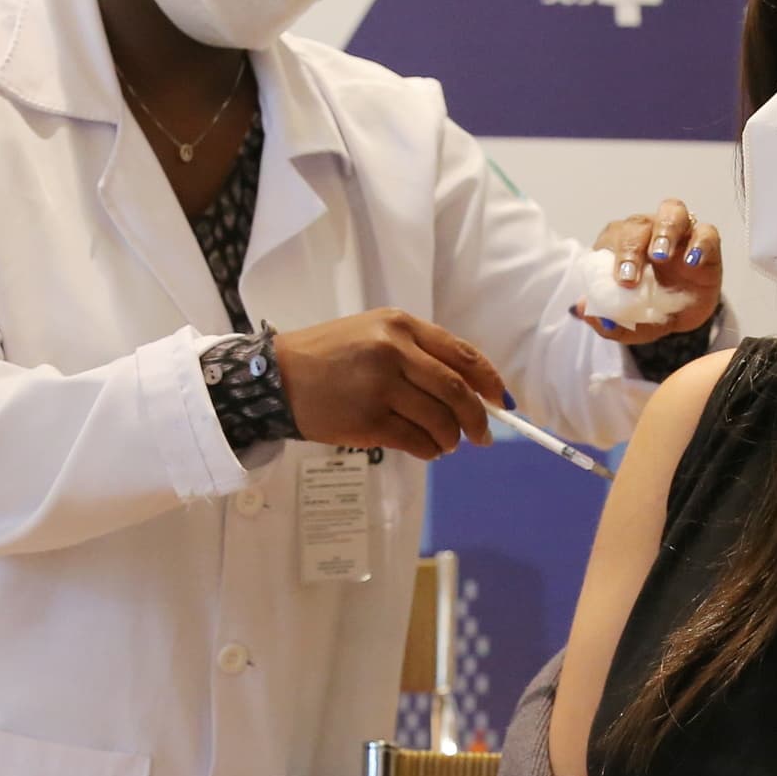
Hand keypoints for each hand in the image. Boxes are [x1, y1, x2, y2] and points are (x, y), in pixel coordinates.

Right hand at [276, 310, 509, 458]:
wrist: (276, 378)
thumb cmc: (328, 357)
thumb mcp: (373, 335)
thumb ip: (417, 353)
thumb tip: (469, 390)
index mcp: (400, 325)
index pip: (461, 354)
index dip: (488, 380)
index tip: (500, 401)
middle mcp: (393, 351)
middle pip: (456, 390)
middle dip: (476, 417)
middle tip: (482, 435)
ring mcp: (380, 386)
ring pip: (439, 420)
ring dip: (451, 438)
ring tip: (447, 443)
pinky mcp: (368, 420)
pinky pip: (416, 441)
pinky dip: (429, 450)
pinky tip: (426, 449)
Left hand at [575, 199, 723, 341]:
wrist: (685, 316)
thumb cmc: (651, 309)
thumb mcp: (630, 324)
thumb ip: (608, 320)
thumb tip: (582, 311)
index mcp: (622, 245)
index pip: (612, 238)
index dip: (613, 256)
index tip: (621, 281)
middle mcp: (648, 231)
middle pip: (637, 225)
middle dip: (632, 249)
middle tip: (631, 277)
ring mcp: (679, 232)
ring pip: (671, 212)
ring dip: (664, 231)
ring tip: (660, 256)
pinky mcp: (707, 241)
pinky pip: (706, 232)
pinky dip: (699, 243)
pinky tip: (692, 261)